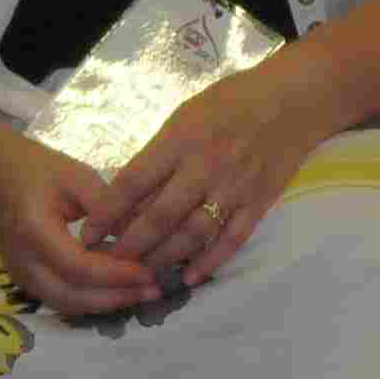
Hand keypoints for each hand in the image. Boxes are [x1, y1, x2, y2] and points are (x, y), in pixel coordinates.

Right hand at [0, 139, 160, 317]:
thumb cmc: (36, 169)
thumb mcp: (78, 177)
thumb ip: (110, 209)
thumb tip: (146, 235)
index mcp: (33, 231)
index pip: (79, 268)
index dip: (116, 275)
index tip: (150, 271)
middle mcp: (23, 262)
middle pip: (72, 297)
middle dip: (116, 298)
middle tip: (153, 290)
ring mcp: (20, 275)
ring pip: (67, 304)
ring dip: (105, 303)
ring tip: (140, 292)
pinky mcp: (26, 280)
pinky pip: (61, 298)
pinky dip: (90, 298)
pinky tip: (117, 286)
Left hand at [81, 56, 342, 288]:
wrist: (292, 101)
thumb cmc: (230, 102)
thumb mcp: (184, 116)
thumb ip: (159, 154)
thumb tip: (126, 196)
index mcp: (181, 139)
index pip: (133, 181)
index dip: (107, 212)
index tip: (87, 234)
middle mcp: (205, 165)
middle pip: (160, 215)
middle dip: (130, 245)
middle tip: (107, 265)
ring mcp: (234, 187)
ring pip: (193, 233)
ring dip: (164, 259)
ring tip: (141, 276)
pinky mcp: (258, 203)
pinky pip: (231, 239)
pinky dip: (210, 261)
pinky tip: (190, 277)